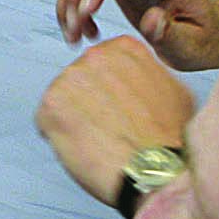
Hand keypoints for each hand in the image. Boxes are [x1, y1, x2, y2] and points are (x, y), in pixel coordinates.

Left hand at [37, 38, 198, 211]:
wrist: (154, 169)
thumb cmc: (167, 138)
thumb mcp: (173, 90)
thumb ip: (147, 75)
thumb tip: (139, 76)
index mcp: (123, 49)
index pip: (100, 67)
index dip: (106, 93)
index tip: (118, 110)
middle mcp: (94, 56)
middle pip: (78, 82)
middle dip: (87, 105)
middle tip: (107, 129)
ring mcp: (70, 78)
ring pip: (60, 101)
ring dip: (72, 121)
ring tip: (98, 140)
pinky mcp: (51, 105)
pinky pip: (45, 121)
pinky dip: (58, 138)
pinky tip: (83, 147)